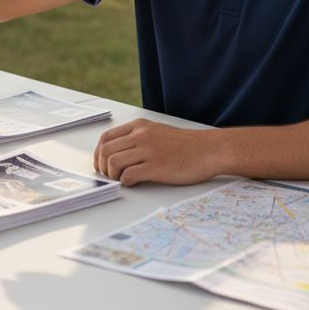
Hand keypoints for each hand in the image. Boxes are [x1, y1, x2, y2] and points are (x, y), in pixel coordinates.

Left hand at [93, 119, 224, 186]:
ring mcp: (148, 151)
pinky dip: (125, 182)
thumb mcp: (158, 132)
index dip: (99, 154)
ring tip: (122, 180)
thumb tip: (117, 155)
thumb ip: (138, 139)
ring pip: (113, 163)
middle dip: (102, 167)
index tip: (101, 164)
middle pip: (106, 151)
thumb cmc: (186, 145)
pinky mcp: (156, 167)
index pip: (106, 138)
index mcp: (139, 126)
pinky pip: (128, 175)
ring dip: (113, 175)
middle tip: (109, 176)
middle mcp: (141, 135)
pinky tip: (133, 183)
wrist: (210, 150)